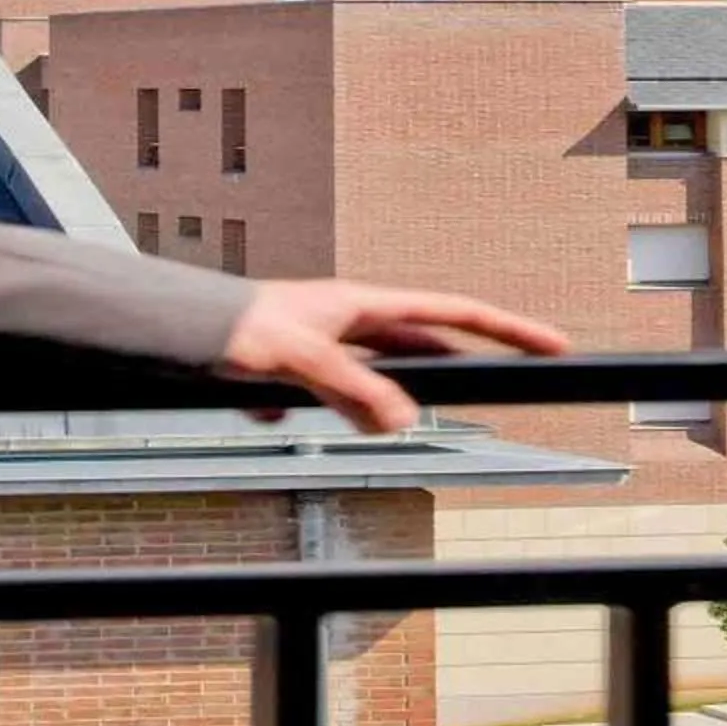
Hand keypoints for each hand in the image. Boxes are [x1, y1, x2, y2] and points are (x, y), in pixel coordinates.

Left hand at [218, 280, 568, 434]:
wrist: (173, 331)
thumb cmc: (233, 328)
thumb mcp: (300, 358)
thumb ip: (353, 388)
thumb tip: (405, 422)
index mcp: (364, 304)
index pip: (455, 313)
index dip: (508, 329)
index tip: (553, 344)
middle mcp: (354, 322)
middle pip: (428, 348)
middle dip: (463, 369)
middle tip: (509, 387)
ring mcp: (331, 347)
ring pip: (380, 383)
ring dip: (385, 406)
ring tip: (382, 420)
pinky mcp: (304, 375)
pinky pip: (336, 401)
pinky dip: (333, 416)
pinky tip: (286, 414)